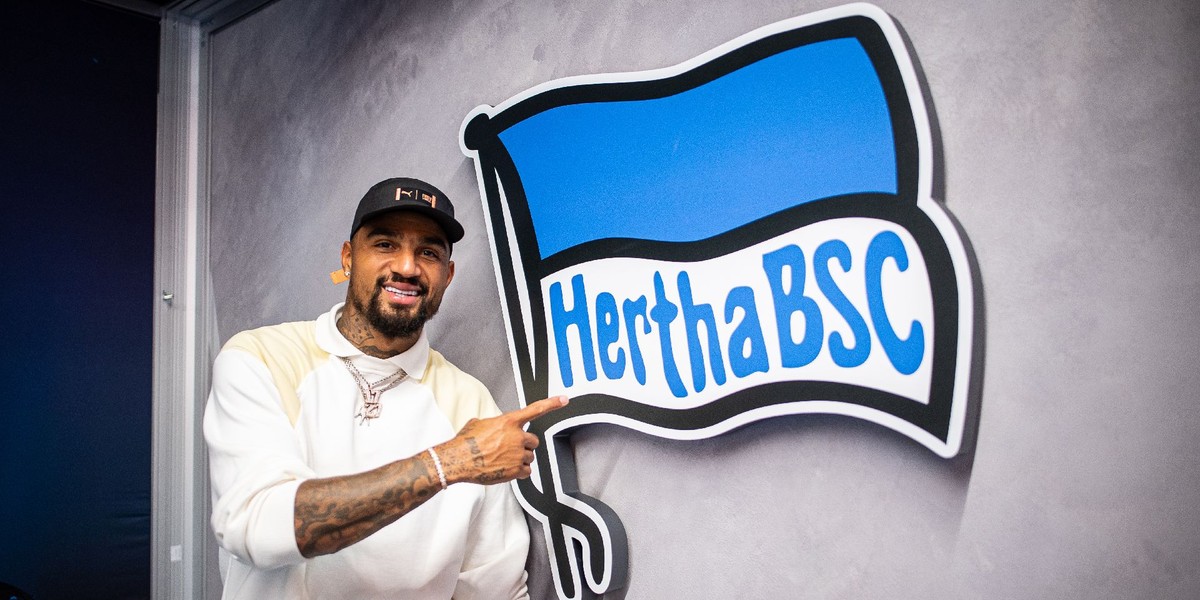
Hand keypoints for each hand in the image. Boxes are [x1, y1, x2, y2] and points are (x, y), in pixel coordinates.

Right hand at [434, 396, 568, 484]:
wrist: (458, 460)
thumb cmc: (466, 443)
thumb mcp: (479, 423)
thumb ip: (495, 424)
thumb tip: (495, 428)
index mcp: (508, 422)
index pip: (535, 409)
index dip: (552, 404)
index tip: (564, 400)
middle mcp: (516, 437)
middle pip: (533, 441)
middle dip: (524, 445)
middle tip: (509, 449)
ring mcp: (517, 454)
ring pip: (530, 457)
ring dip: (520, 459)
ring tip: (502, 460)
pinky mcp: (516, 470)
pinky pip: (527, 471)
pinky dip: (519, 472)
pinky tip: (506, 469)